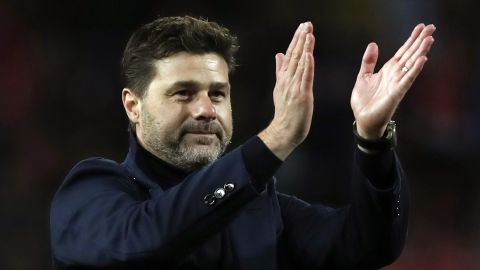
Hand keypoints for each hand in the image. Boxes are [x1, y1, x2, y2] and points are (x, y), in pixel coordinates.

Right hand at [259, 22, 314, 159]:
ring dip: (305, 47)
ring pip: (300, 64)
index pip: (289, 55)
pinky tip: (309, 54)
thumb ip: (280, 71)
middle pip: (294, 56)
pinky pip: (305, 78)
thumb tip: (278, 54)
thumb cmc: (285, 112)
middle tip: (306, 24)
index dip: (296, 40)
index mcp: (283, 78)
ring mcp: (294, 87)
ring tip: (308, 33)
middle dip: (300, 39)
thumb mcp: (280, 89)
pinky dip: (307, 65)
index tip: (301, 28)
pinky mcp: (302, 95)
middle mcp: (287, 80)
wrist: (284, 130)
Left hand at [351, 23, 435, 138]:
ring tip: (429, 39)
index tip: (421, 27)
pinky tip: (422, 60)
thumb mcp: (363, 76)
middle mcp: (395, 75)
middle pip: (410, 55)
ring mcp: (397, 84)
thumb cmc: (364, 101)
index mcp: (388, 70)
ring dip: (421, 52)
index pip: (403, 51)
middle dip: (420, 41)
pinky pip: (407, 80)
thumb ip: (369, 61)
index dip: (411, 39)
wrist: (363, 119)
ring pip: (411, 65)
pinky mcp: (396, 93)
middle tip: (432, 27)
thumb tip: (373, 43)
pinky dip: (414, 70)